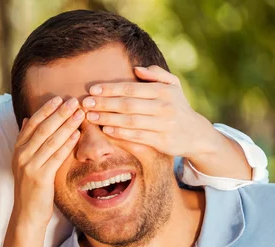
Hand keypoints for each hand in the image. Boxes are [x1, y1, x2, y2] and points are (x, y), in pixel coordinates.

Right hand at [12, 96, 83, 226]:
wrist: (27, 213)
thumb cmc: (30, 187)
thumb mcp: (23, 161)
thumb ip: (25, 140)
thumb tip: (25, 118)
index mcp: (17, 149)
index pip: (31, 123)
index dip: (45, 110)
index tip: (59, 98)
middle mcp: (21, 155)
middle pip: (42, 128)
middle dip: (59, 113)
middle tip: (74, 101)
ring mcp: (29, 166)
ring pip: (51, 140)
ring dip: (67, 125)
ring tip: (79, 114)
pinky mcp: (40, 177)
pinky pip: (56, 156)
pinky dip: (67, 144)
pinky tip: (77, 135)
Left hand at [82, 65, 218, 158]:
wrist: (195, 133)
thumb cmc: (177, 105)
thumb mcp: (173, 86)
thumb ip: (156, 74)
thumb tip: (136, 69)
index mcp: (164, 91)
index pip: (132, 88)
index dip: (111, 89)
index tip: (93, 89)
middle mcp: (164, 107)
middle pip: (128, 105)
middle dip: (104, 104)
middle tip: (86, 103)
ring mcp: (163, 125)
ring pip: (130, 121)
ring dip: (108, 119)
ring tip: (90, 117)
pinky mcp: (161, 141)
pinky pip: (137, 137)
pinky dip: (120, 134)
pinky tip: (106, 130)